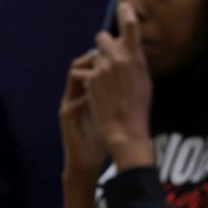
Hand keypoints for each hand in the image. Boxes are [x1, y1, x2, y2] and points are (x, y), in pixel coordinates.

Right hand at [59, 49, 107, 207]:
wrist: (88, 159)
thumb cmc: (102, 136)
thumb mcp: (112, 110)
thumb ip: (120, 94)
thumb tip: (141, 78)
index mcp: (88, 90)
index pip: (94, 64)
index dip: (106, 54)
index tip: (122, 48)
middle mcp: (76, 93)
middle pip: (81, 63)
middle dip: (97, 55)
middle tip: (113, 53)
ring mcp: (69, 102)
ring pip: (73, 75)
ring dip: (90, 71)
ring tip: (105, 73)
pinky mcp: (66, 115)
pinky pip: (74, 99)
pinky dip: (87, 95)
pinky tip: (99, 97)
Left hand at [86, 2, 153, 169]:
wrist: (124, 127)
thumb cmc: (139, 106)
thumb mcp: (144, 79)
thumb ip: (135, 60)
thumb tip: (128, 48)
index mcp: (136, 57)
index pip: (130, 26)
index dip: (126, 12)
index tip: (123, 5)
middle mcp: (118, 59)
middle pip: (102, 37)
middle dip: (103, 45)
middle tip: (108, 58)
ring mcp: (102, 68)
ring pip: (94, 55)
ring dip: (97, 63)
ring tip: (106, 82)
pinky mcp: (91, 79)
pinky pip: (88, 71)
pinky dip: (91, 79)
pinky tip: (99, 92)